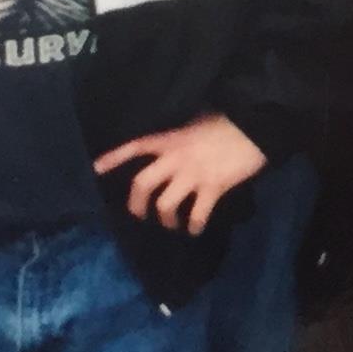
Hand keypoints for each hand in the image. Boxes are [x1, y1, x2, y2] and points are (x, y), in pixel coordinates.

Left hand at [96, 115, 266, 233]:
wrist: (256, 126)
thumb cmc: (228, 121)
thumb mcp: (197, 122)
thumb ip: (181, 137)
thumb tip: (173, 149)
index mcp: (171, 139)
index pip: (136, 146)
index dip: (114, 157)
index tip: (95, 169)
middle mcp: (176, 158)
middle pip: (142, 184)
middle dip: (136, 204)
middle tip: (140, 214)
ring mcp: (193, 174)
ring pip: (165, 204)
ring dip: (166, 219)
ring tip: (172, 224)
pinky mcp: (213, 187)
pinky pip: (197, 214)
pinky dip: (194, 226)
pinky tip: (195, 229)